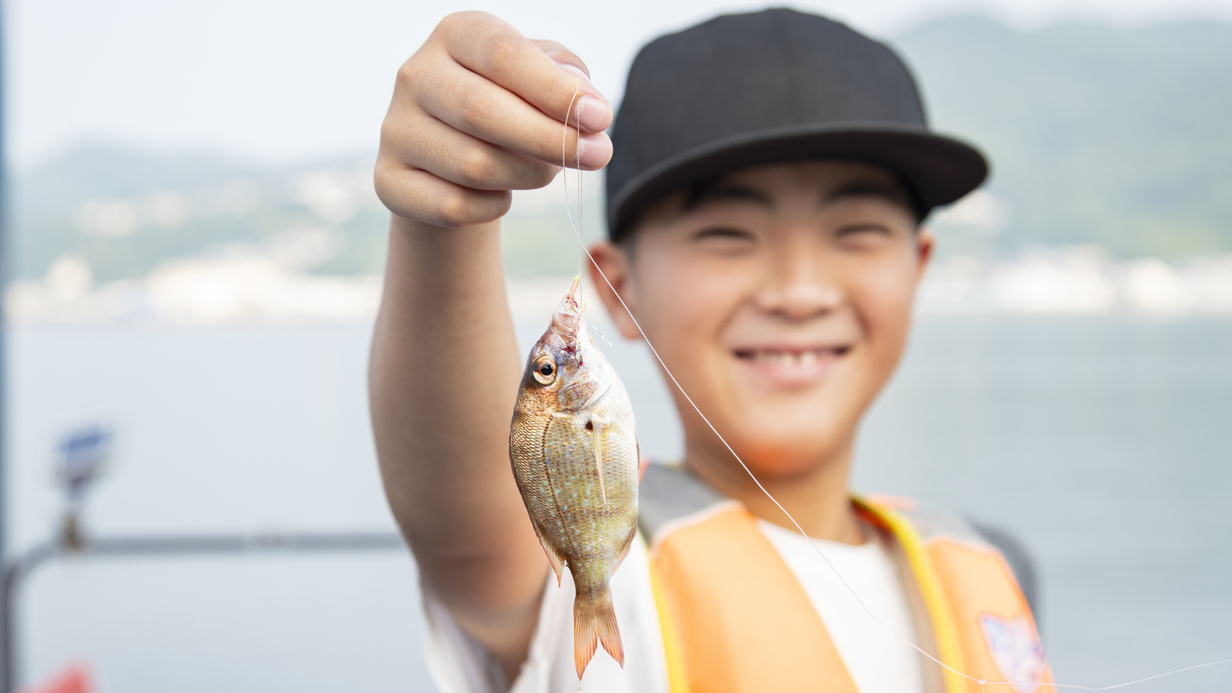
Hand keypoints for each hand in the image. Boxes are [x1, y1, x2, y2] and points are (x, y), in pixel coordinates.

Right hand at [375, 11, 613, 227]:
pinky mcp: (389, 180)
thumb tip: (585, 103)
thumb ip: (569, 78)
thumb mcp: (543, 77)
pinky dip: (494, 206)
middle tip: (597, 155)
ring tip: (547, 170)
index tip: (601, 119)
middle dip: (551, 139)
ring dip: (528, 175)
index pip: (503, 55)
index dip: (555, 90)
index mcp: (456, 34)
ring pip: (473, 165)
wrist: (455, 158)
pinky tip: (502, 193)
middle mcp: (415, 74)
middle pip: (483, 111)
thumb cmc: (512, 105)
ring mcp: (395, 129)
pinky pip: (454, 206)